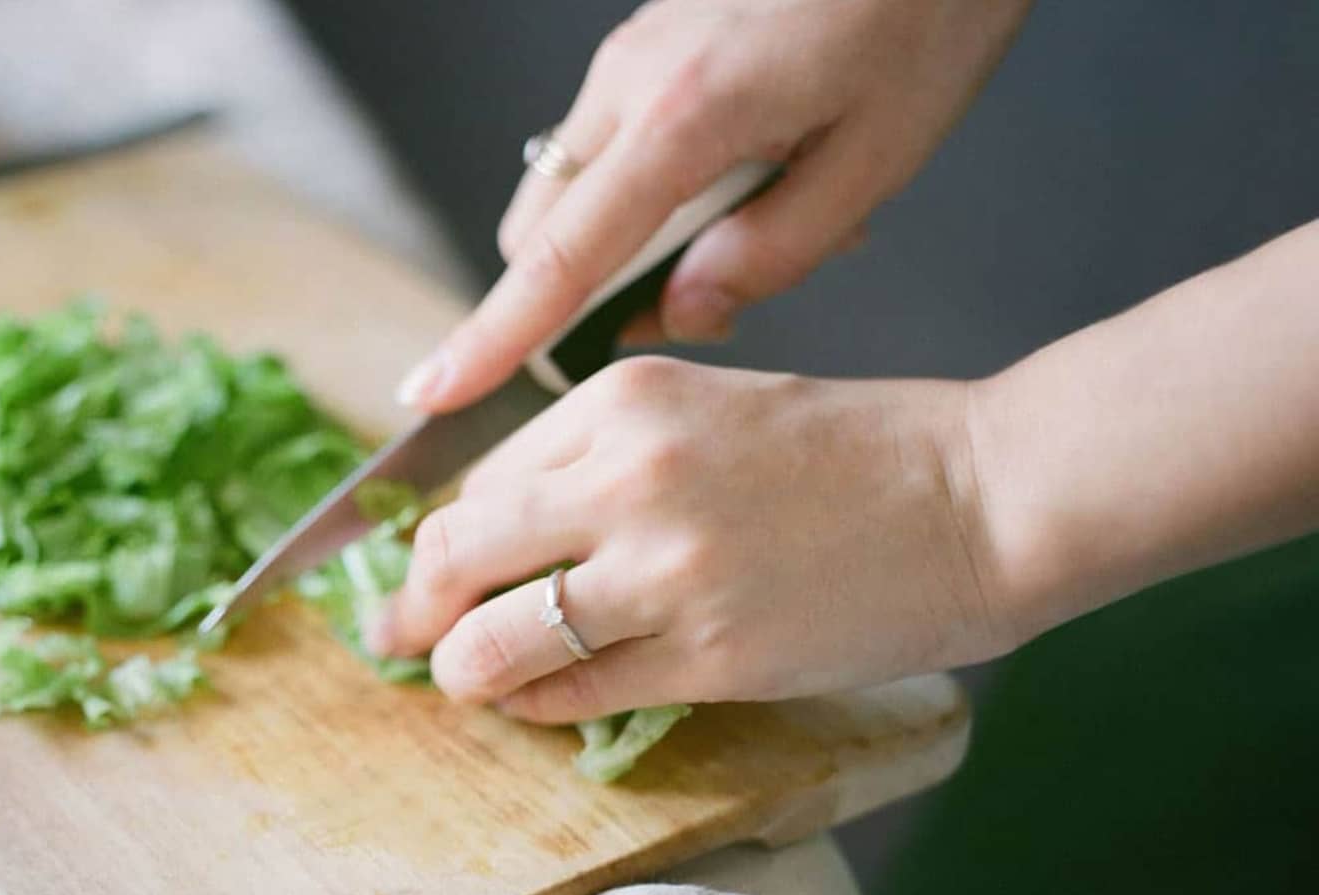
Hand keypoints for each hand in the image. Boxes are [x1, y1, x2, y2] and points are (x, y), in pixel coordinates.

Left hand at [367, 358, 1014, 719]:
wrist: (984, 496)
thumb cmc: (851, 451)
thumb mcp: (704, 410)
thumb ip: (598, 460)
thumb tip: (494, 532)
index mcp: (618, 402)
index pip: (474, 484)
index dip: (438, 542)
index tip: (427, 578)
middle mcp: (624, 479)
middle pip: (451, 557)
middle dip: (413, 610)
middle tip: (403, 642)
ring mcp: (663, 572)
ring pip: (492, 641)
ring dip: (465, 671)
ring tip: (472, 680)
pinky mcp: (707, 655)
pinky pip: (570, 694)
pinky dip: (536, 704)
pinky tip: (541, 701)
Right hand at [396, 0, 1032, 413]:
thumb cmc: (924, 16)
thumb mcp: (875, 160)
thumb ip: (770, 253)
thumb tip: (682, 313)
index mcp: (683, 117)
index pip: (559, 259)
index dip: (492, 338)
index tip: (434, 392)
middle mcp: (630, 81)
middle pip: (541, 231)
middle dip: (585, 297)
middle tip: (704, 304)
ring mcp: (631, 55)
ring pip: (574, 190)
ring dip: (626, 243)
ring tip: (754, 224)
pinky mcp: (648, 43)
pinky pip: (613, 145)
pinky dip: (652, 191)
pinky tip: (753, 175)